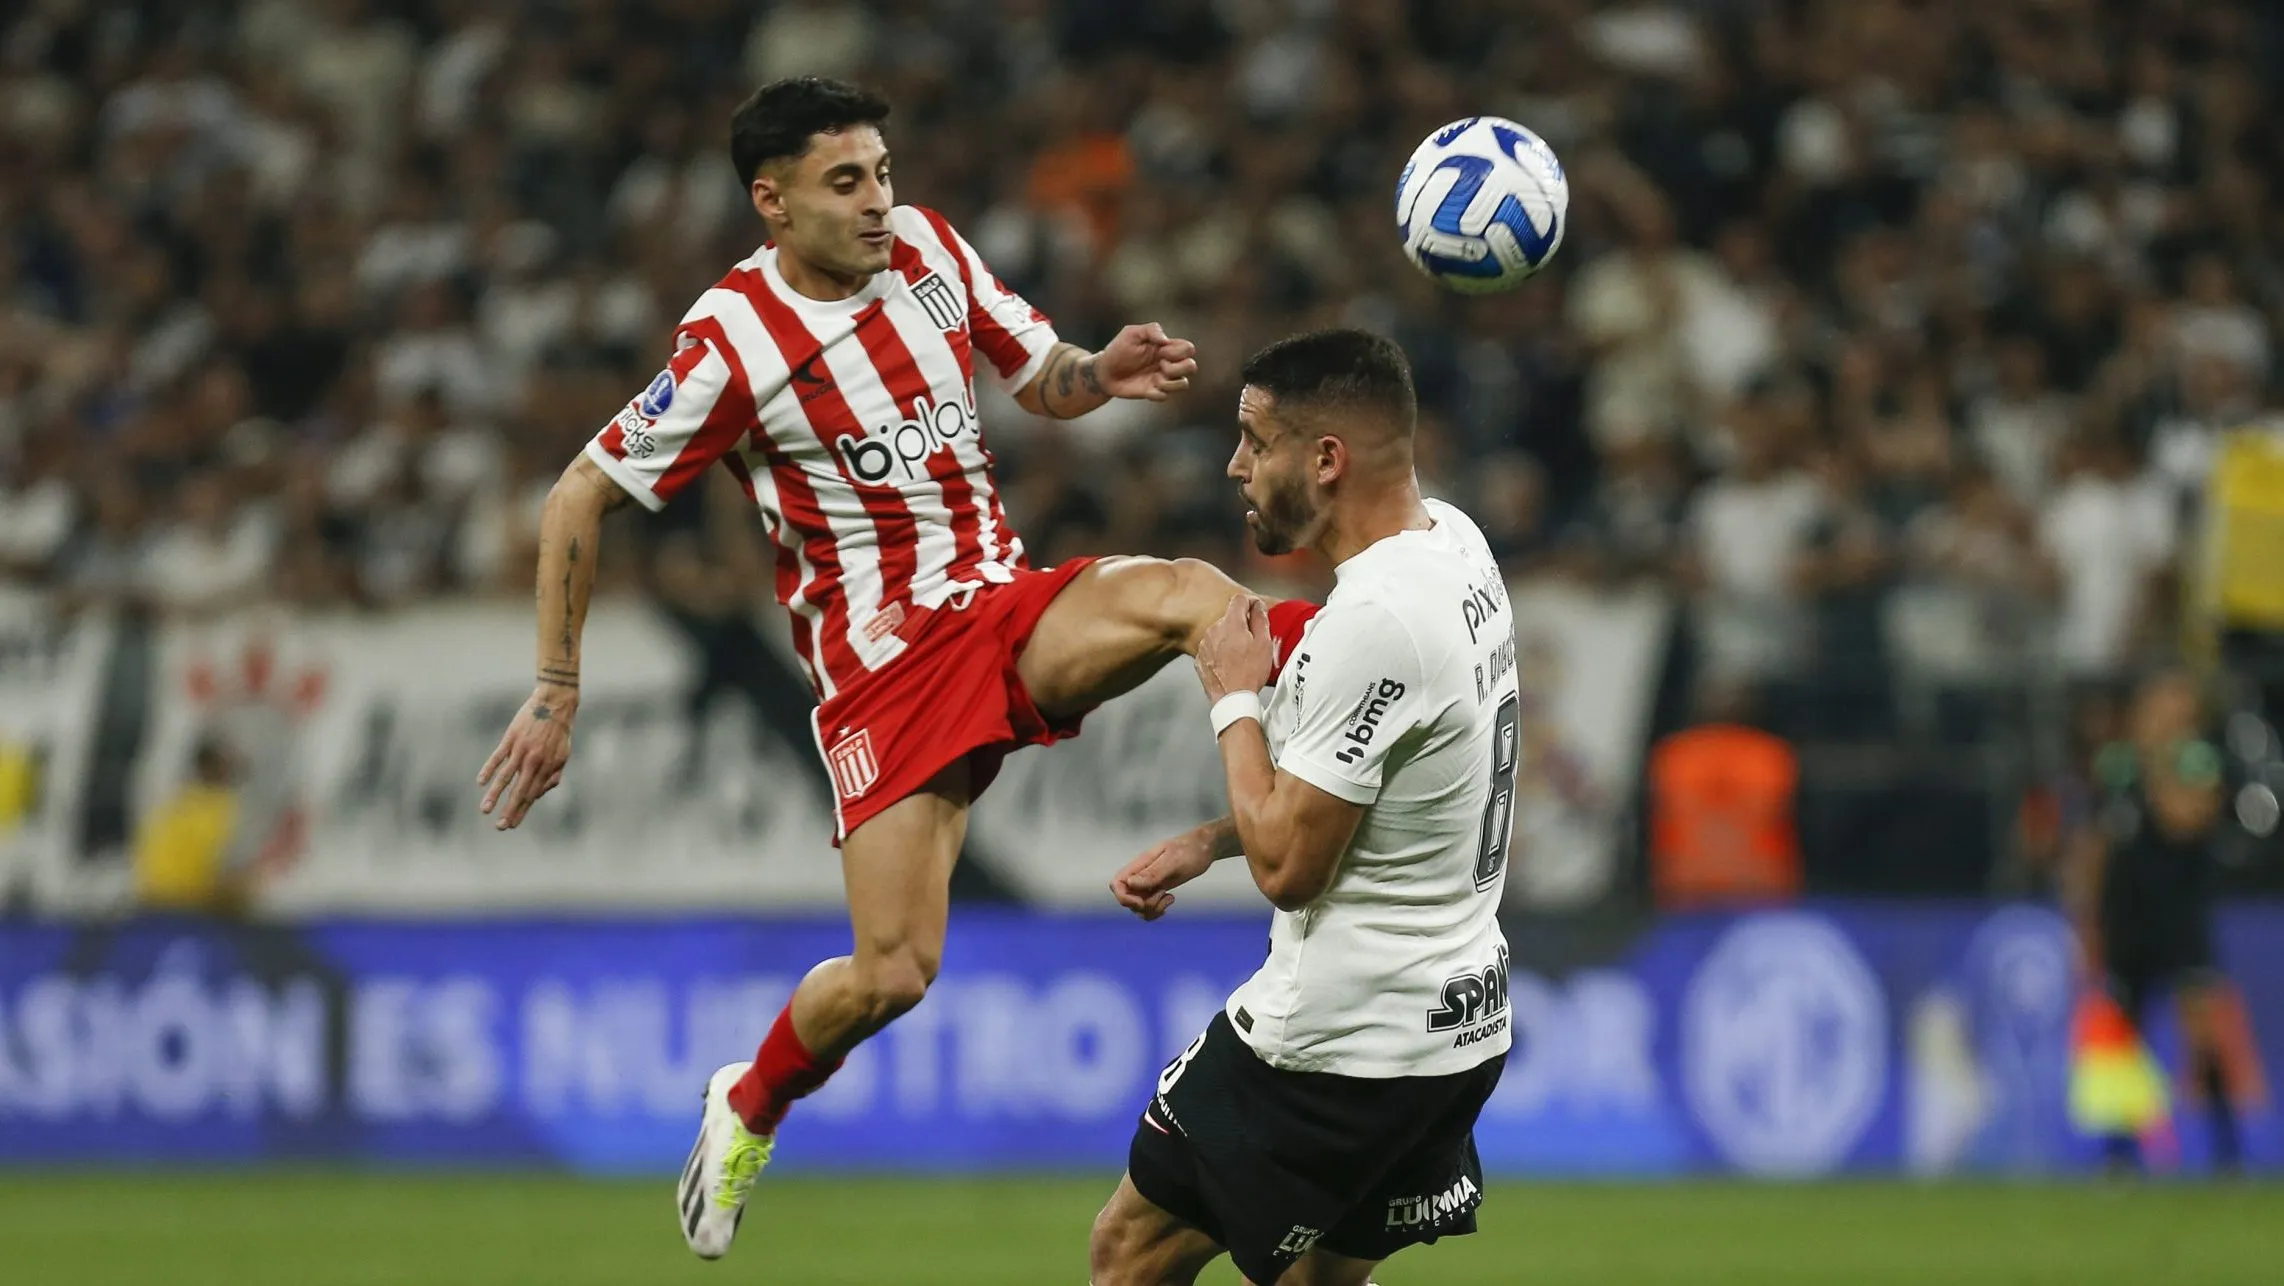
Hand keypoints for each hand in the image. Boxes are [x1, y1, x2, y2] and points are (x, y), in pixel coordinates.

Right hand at [477, 689, 574, 829]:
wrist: (554, 703)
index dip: (521, 811)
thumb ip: (553, 776)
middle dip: (509, 810)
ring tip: (484, 810)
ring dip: (494, 795)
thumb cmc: (559, 732)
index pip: (532, 795)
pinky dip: (488, 769)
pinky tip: (481, 782)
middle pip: (519, 791)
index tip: (512, 825)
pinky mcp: (510, 738)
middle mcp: (534, 761)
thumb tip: (538, 794)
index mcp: (547, 767)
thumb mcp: (563, 755)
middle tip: (500, 827)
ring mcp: (521, 750)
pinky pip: (497, 757)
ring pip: (505, 777)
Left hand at [1091, 323, 1197, 401]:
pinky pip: (1165, 397)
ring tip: (1154, 379)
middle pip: (1192, 367)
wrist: (1104, 370)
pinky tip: (1146, 389)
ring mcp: (1161, 379)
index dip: (1179, 351)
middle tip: (1161, 365)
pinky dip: (1157, 393)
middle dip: (1179, 367)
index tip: (1161, 350)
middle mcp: (1168, 364)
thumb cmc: (1118, 349)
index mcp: (1166, 348)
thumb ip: (1151, 330)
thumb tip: (1166, 341)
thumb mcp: (1131, 333)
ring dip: (1170, 382)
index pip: (1189, 349)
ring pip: (1183, 384)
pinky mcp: (1152, 392)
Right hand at [1111, 828, 1217, 920]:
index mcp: (1140, 865)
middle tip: (1163, 894)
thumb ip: (1152, 873)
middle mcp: (1140, 875)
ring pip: (1137, 908)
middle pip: (1126, 900)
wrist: (1204, 848)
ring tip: (1169, 897)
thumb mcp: (1174, 861)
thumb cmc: (1190, 850)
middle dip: (1143, 906)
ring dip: (1152, 910)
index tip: (1142, 901)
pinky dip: (1157, 911)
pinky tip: (1171, 899)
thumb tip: (1129, 883)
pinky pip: (1148, 908)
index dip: (1124, 898)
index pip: (1117, 884)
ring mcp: (1148, 884)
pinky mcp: (1157, 890)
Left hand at [1195, 594, 1272, 702]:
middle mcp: (1214, 630)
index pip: (1239, 599)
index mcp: (1231, 623)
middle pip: (1229, 618)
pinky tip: (1230, 664)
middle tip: (1253, 641)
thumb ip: (1261, 619)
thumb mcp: (1264, 643)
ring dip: (1230, 639)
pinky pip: (1212, 648)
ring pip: (1220, 633)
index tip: (1256, 608)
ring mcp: (1204, 644)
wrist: (1232, 698)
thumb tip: (1259, 607)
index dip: (1251, 602)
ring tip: (1241, 656)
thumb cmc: (1249, 673)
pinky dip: (1220, 652)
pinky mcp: (1200, 658)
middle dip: (1241, 625)